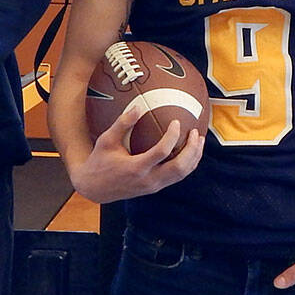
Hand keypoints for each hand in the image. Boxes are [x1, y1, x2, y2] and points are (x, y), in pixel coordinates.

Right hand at [68, 100, 203, 203]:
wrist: (94, 188)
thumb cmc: (99, 161)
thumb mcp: (106, 140)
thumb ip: (122, 124)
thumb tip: (138, 106)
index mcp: (136, 168)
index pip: (162, 152)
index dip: (172, 136)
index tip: (176, 122)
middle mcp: (148, 180)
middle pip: (179, 167)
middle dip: (192, 150)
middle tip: (196, 133)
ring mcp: (153, 186)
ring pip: (181, 174)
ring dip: (193, 158)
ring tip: (199, 141)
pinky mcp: (155, 188)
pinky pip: (176, 177)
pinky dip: (186, 164)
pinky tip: (188, 151)